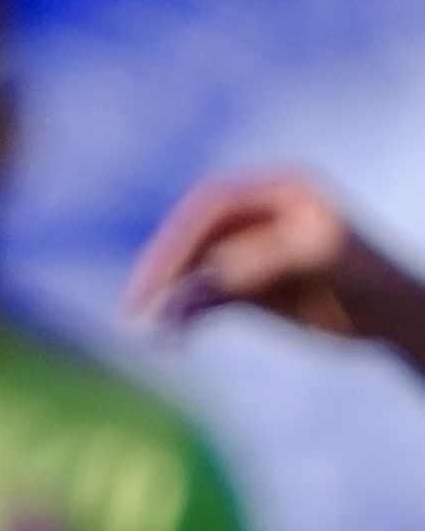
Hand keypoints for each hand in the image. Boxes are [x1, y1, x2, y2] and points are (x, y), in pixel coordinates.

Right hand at [127, 167, 424, 358]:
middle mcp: (256, 216)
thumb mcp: (323, 258)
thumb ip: (266, 259)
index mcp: (276, 190)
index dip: (176, 239)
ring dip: (168, 301)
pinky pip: (201, 298)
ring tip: (154, 335)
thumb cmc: (369, 279)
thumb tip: (204, 278)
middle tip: (137, 308)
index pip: (209, 206)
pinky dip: (183, 318)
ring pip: (190, 271)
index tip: (158, 277)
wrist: (395, 318)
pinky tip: (175, 340)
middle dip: (163, 273)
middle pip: (191, 237)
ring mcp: (248, 251)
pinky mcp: (243, 287)